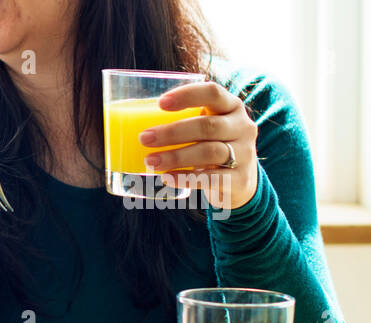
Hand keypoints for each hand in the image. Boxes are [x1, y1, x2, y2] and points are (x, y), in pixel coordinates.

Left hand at [140, 81, 259, 210]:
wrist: (239, 182)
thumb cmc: (209, 147)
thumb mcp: (203, 130)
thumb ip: (181, 121)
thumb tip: (126, 122)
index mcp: (231, 107)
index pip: (213, 93)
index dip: (187, 95)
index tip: (160, 103)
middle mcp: (242, 127)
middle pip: (207, 126)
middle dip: (172, 132)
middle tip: (144, 138)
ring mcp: (244, 153)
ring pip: (209, 152)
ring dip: (176, 156)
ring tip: (150, 161)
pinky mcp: (239, 179)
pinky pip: (212, 178)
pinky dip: (186, 178)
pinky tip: (166, 178)